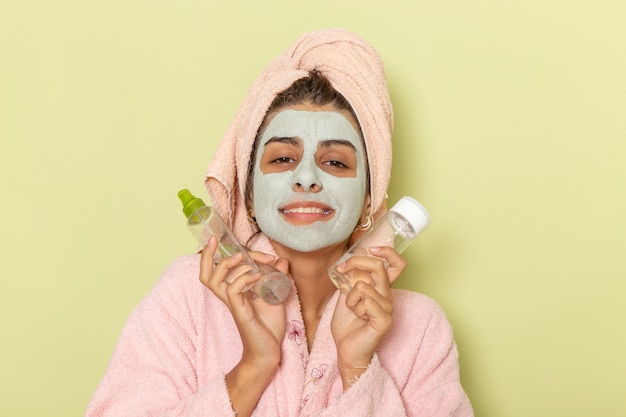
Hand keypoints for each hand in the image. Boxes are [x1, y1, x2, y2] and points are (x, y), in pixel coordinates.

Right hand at [199, 236, 287, 367]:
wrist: (268, 353)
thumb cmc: (268, 327)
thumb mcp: (275, 296)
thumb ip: (277, 278)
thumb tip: (281, 260)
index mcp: (234, 291)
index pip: (219, 269)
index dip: (228, 254)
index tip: (253, 250)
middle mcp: (229, 296)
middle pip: (206, 274)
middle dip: (207, 255)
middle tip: (217, 240)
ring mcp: (233, 304)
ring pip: (214, 281)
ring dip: (227, 264)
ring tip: (243, 257)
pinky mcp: (240, 313)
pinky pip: (233, 291)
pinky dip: (243, 279)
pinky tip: (256, 276)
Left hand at [330, 247, 405, 388]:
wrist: (346, 349)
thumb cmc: (348, 324)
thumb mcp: (346, 294)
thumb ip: (352, 277)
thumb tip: (356, 254)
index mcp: (381, 288)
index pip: (397, 264)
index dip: (388, 252)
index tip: (372, 248)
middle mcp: (388, 295)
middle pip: (378, 266)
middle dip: (355, 263)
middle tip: (341, 270)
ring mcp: (388, 307)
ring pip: (363, 285)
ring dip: (349, 297)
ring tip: (353, 310)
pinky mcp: (385, 319)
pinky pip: (366, 300)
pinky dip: (354, 306)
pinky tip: (359, 318)